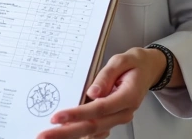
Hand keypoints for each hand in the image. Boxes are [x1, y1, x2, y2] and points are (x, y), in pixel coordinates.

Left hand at [36, 47, 166, 138]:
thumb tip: (91, 93)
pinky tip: (63, 132)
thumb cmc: (133, 64)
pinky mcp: (112, 119)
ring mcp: (118, 118)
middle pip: (92, 127)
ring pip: (92, 132)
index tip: (56, 117)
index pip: (98, 110)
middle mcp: (124, 113)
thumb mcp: (120, 60)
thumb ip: (106, 76)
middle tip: (44, 135)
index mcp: (127, 97)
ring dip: (70, 135)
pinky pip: (95, 130)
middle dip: (66, 133)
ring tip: (48, 136)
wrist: (147, 69)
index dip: (76, 115)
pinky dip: (79, 133)